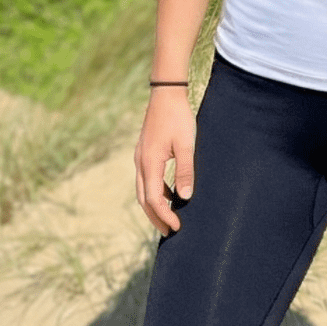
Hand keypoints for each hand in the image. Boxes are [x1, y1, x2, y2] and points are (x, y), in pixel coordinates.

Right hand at [134, 88, 195, 235]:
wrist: (166, 93)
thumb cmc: (178, 117)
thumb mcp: (186, 144)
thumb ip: (184, 171)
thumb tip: (184, 198)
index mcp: (150, 163)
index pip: (154, 199)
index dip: (164, 216)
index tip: (177, 227)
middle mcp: (141, 162)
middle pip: (144, 199)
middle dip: (156, 217)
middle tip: (170, 231)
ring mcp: (140, 157)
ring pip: (143, 189)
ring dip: (153, 205)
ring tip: (168, 217)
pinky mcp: (144, 151)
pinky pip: (146, 178)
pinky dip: (155, 191)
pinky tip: (168, 193)